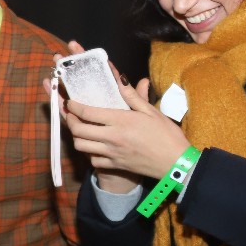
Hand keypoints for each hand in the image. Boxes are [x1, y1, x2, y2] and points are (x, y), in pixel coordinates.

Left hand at [61, 77, 191, 182]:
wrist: (175, 163)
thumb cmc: (166, 135)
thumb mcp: (151, 111)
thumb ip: (133, 96)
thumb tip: (121, 80)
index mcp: (121, 120)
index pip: (88, 113)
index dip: (74, 106)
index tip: (70, 101)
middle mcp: (112, 137)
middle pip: (79, 130)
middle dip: (70, 121)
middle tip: (71, 114)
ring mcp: (112, 153)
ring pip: (81, 147)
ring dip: (76, 137)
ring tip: (79, 129)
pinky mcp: (115, 165)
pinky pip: (93, 160)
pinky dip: (89, 153)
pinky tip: (93, 146)